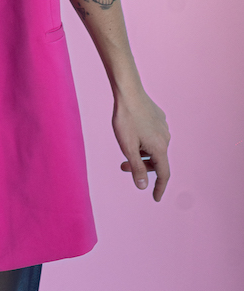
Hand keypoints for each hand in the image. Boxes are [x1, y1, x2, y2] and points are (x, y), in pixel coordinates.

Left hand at [112, 86, 170, 200]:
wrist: (128, 92)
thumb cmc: (126, 119)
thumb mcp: (128, 147)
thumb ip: (136, 168)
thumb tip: (143, 186)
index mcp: (160, 148)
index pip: (163, 174)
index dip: (159, 188)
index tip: (155, 198)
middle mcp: (166, 138)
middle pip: (157, 161)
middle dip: (142, 167)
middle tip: (124, 166)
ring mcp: (163, 127)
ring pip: (154, 147)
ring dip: (142, 153)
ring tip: (126, 146)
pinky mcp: (159, 117)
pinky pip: (153, 135)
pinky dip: (144, 141)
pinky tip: (132, 133)